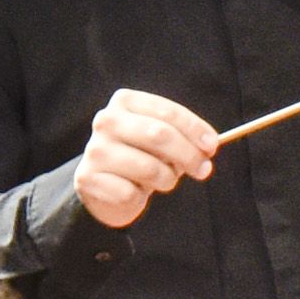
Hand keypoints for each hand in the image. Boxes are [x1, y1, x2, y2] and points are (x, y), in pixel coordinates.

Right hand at [77, 88, 218, 227]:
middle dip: (188, 155)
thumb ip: (183, 138)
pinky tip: (133, 191)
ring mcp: (95, 149)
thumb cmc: (140, 157)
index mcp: (125, 101)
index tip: (212, 146)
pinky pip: (130, 193)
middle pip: (159, 135)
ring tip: (164, 181)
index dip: (194, 129)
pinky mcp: (87, 177)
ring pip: (149, 168)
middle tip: (203, 170)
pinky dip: (140, 197)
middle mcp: (106, 120)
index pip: (167, 112)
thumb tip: (209, 147)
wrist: (103, 187)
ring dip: (167, 180)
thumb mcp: (161, 141)